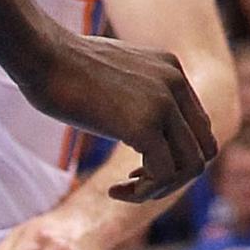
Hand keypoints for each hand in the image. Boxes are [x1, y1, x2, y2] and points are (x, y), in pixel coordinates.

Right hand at [24, 33, 214, 203]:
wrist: (45, 56)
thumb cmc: (65, 69)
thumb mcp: (115, 74)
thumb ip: (136, 92)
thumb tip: (134, 118)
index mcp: (173, 70)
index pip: (200, 127)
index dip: (176, 157)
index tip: (138, 168)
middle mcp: (176, 83)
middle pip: (204, 149)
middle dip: (173, 178)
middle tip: (134, 184)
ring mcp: (164, 102)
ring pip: (191, 166)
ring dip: (158, 189)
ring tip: (123, 191)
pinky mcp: (144, 124)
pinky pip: (163, 174)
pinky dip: (142, 192)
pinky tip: (113, 191)